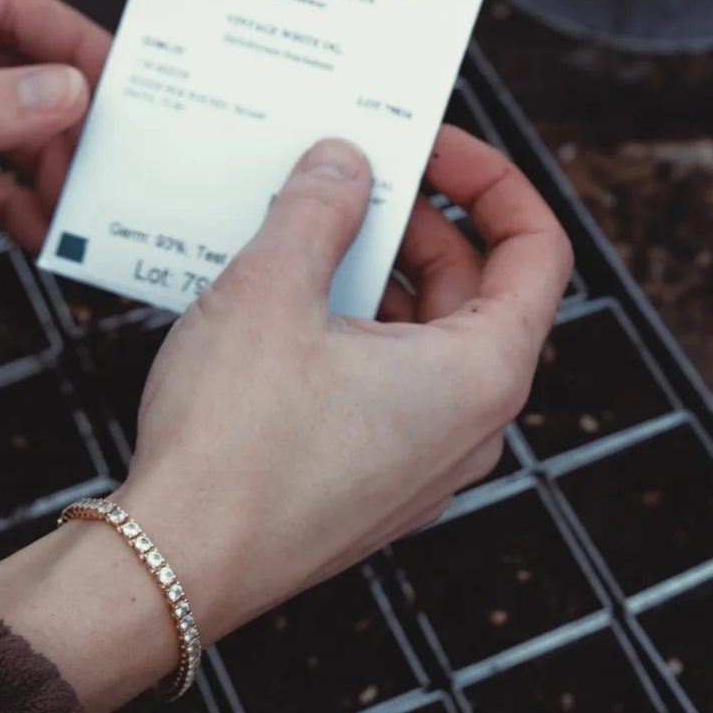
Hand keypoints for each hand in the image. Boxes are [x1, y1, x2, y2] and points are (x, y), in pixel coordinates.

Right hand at [0, 126, 573, 712]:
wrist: (174, 566)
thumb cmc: (234, 443)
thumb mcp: (272, 290)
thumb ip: (320, 208)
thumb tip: (345, 162)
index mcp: (482, 374)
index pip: (538, 249)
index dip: (490, 180)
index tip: (429, 145)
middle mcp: (473, 426)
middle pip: (480, 290)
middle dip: (418, 221)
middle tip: (350, 173)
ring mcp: (426, 464)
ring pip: (427, 340)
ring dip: (377, 274)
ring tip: (304, 227)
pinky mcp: (375, 486)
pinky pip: (388, 387)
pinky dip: (353, 331)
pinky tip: (282, 300)